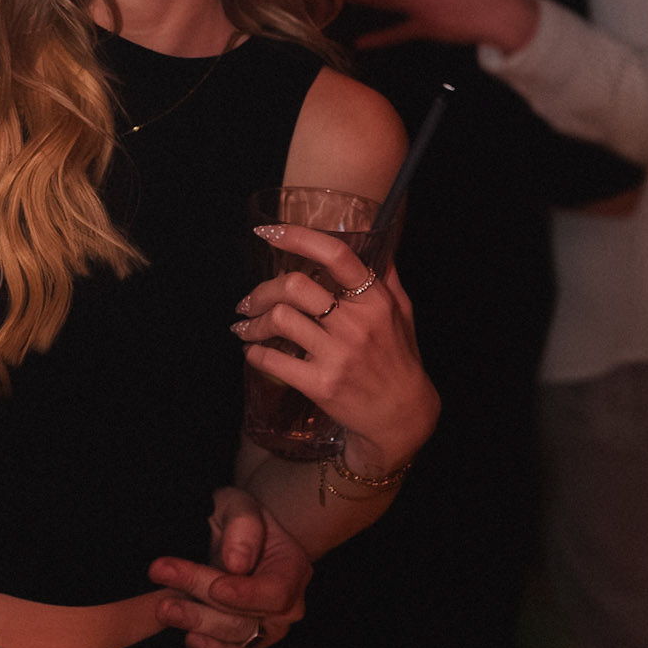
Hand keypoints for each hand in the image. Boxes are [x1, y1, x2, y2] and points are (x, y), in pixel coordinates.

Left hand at [149, 487, 311, 647]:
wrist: (234, 539)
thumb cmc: (239, 521)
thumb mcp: (239, 507)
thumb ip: (242, 527)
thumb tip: (238, 563)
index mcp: (293, 570)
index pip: (275, 592)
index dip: (245, 594)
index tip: (215, 587)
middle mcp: (287, 607)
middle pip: (247, 616)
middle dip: (203, 600)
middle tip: (163, 578)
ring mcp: (267, 629)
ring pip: (236, 638)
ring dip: (198, 623)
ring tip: (164, 606)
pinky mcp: (247, 643)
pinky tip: (189, 638)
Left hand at [234, 224, 437, 475]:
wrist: (402, 416)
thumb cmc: (400, 359)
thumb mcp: (402, 313)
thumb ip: (386, 278)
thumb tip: (376, 244)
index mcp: (374, 300)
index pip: (335, 255)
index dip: (298, 237)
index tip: (268, 231)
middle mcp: (356, 324)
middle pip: (294, 286)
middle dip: (262, 290)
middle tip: (249, 300)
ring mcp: (338, 355)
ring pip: (280, 320)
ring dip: (253, 322)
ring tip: (245, 325)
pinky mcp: (321, 385)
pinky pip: (274, 360)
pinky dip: (255, 353)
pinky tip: (252, 350)